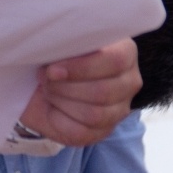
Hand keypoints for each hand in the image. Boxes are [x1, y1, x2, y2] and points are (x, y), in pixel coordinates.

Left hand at [18, 38, 139, 146]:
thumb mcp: (60, 42)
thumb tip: (54, 46)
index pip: (115, 61)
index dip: (81, 68)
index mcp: (124, 51)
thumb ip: (65, 40)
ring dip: (61, 101)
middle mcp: (130, 81)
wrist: (43, 80)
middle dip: (65, 87)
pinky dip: (58, 119)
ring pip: (94, 114)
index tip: (53, 70)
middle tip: (45, 78)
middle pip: (103, 92)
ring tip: (48, 89)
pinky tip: (52, 107)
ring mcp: (120, 109)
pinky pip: (81, 132)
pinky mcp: (104, 130)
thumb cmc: (55, 55)